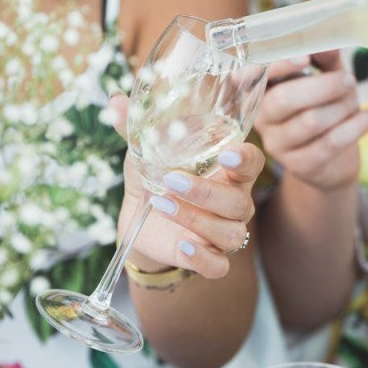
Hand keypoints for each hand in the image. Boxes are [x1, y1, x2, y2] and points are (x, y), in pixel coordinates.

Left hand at [109, 93, 263, 279]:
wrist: (140, 220)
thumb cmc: (154, 176)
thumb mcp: (144, 151)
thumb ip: (135, 128)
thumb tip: (115, 101)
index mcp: (227, 170)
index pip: (252, 162)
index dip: (245, 159)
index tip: (227, 154)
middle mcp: (234, 202)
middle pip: (239, 201)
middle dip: (206, 191)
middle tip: (171, 180)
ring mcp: (224, 232)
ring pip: (230, 233)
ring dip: (196, 220)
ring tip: (161, 205)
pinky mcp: (210, 259)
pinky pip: (219, 266)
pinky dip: (204, 259)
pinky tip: (183, 248)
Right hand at [254, 50, 367, 190]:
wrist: (334, 159)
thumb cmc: (326, 108)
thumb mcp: (325, 78)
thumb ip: (323, 59)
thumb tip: (326, 42)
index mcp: (261, 91)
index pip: (254, 77)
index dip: (278, 66)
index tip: (304, 58)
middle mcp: (261, 119)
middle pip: (283, 100)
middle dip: (322, 87)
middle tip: (349, 80)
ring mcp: (278, 145)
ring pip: (309, 122)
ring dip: (341, 107)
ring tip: (357, 100)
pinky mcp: (299, 166)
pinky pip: (329, 144)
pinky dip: (354, 127)